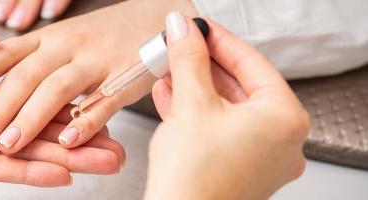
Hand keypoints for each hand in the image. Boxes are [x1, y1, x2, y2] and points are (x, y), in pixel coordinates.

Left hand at [0, 0, 193, 153]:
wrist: (159, 15)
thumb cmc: (108, 32)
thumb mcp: (67, 35)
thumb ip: (36, 54)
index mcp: (52, 37)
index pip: (12, 51)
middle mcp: (70, 46)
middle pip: (27, 75)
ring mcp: (98, 61)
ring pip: (58, 89)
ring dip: (31, 119)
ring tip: (9, 144)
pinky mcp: (126, 77)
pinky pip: (103, 102)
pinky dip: (85, 121)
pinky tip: (67, 142)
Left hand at [0, 21, 123, 193]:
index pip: (26, 90)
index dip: (59, 96)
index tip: (92, 96)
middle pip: (39, 126)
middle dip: (79, 136)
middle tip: (115, 145)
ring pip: (29, 152)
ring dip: (70, 159)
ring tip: (108, 163)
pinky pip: (3, 171)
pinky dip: (33, 172)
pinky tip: (66, 174)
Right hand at [145, 13, 309, 198]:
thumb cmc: (195, 180)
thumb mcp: (191, 104)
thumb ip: (189, 61)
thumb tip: (184, 32)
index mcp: (284, 119)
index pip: (252, 63)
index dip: (219, 41)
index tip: (198, 29)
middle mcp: (280, 140)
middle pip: (239, 86)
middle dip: (204, 66)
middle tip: (181, 47)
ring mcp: (261, 157)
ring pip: (227, 109)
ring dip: (196, 87)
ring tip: (171, 69)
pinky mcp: (239, 168)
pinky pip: (220, 129)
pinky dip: (196, 111)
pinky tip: (171, 96)